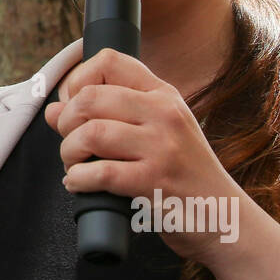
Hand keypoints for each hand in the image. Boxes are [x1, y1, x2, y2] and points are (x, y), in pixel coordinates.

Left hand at [46, 47, 246, 265]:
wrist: (225, 219)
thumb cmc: (182, 176)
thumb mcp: (154, 135)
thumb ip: (106, 117)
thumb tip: (53, 110)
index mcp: (163, 95)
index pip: (109, 60)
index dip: (77, 81)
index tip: (73, 107)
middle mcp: (164, 114)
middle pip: (90, 98)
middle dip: (66, 123)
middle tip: (71, 144)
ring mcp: (162, 147)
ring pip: (91, 133)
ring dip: (69, 152)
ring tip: (74, 165)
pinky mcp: (155, 182)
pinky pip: (99, 173)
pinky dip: (77, 179)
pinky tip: (79, 184)